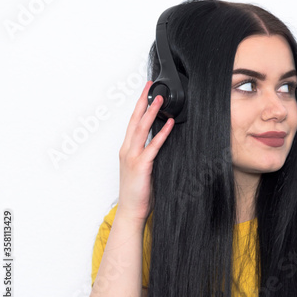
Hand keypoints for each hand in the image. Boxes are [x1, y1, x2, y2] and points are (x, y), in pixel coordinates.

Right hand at [117, 81, 173, 222]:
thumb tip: (161, 142)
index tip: (146, 92)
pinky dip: (162, 133)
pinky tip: (169, 124)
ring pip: (141, 129)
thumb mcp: (142, 168)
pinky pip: (153, 146)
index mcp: (127, 150)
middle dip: (143, 101)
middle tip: (150, 86)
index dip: (139, 106)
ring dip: (151, 112)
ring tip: (160, 99)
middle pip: (135, 120)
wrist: (131, 211)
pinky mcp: (141, 165)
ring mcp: (132, 157)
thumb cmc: (137, 192)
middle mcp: (127, 150)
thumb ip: (148, 154)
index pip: (133, 123)